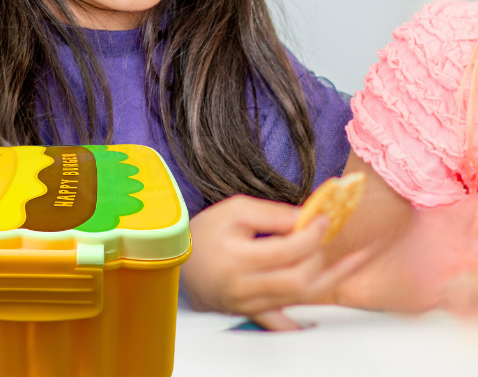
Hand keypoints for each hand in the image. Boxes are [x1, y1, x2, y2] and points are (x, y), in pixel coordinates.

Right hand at [182, 195, 371, 330]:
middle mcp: (246, 287)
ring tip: (353, 262)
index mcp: (238, 258)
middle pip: (299, 279)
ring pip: (300, 299)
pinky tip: (321, 316)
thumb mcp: (234, 210)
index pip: (288, 249)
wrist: (180, 260)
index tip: (324, 218)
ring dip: (330, 279)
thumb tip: (306, 216)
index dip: (312, 233)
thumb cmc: (205, 232)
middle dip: (320, 256)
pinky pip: (283, 324)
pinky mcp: (253, 314)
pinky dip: (303, 322)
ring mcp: (251, 305)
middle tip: (326, 235)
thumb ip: (271, 213)